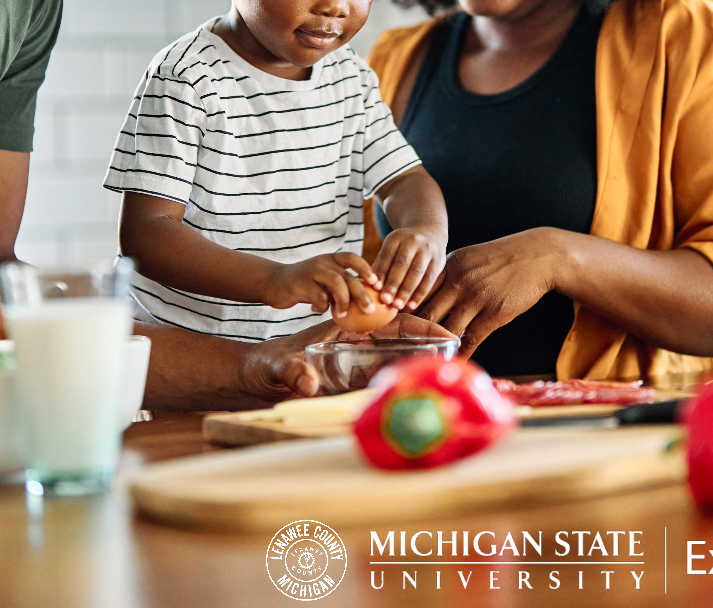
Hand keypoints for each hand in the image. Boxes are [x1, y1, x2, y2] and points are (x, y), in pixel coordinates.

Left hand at [238, 313, 458, 403]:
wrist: (255, 373)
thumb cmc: (267, 366)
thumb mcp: (278, 367)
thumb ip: (291, 373)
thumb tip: (306, 383)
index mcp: (345, 331)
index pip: (389, 322)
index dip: (419, 325)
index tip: (445, 332)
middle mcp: (353, 342)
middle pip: (400, 335)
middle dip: (428, 339)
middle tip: (457, 351)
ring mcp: (353, 359)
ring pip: (393, 354)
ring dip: (417, 358)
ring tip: (446, 370)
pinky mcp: (348, 377)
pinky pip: (380, 375)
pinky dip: (399, 379)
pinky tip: (416, 391)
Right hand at [263, 251, 380, 317]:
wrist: (274, 282)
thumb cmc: (305, 284)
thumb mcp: (323, 280)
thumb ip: (340, 286)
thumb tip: (365, 303)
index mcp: (331, 259)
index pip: (352, 258)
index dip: (366, 269)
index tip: (377, 283)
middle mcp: (323, 262)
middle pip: (347, 276)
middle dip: (361, 293)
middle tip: (369, 309)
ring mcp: (311, 272)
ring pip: (335, 283)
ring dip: (343, 301)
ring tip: (343, 314)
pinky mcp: (300, 283)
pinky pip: (318, 296)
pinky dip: (322, 306)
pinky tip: (318, 310)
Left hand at [373, 228, 445, 310]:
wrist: (429, 232)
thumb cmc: (403, 247)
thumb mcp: (392, 248)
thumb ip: (381, 265)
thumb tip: (365, 286)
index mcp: (396, 237)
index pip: (387, 256)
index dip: (380, 272)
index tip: (374, 288)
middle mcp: (413, 240)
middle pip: (401, 264)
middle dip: (393, 283)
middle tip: (385, 300)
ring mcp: (427, 249)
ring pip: (416, 272)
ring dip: (406, 291)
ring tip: (397, 306)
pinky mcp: (439, 260)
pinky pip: (429, 279)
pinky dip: (420, 294)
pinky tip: (412, 305)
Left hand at [417, 229, 558, 356]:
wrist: (537, 256)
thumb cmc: (500, 259)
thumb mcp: (469, 259)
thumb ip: (448, 276)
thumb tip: (427, 295)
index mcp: (449, 266)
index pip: (419, 291)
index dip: (406, 310)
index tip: (396, 325)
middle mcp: (458, 281)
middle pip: (427, 312)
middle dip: (414, 332)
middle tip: (403, 347)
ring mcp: (476, 298)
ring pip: (446, 329)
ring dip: (436, 346)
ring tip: (426, 358)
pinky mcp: (494, 313)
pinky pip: (471, 339)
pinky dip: (461, 352)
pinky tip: (454, 360)